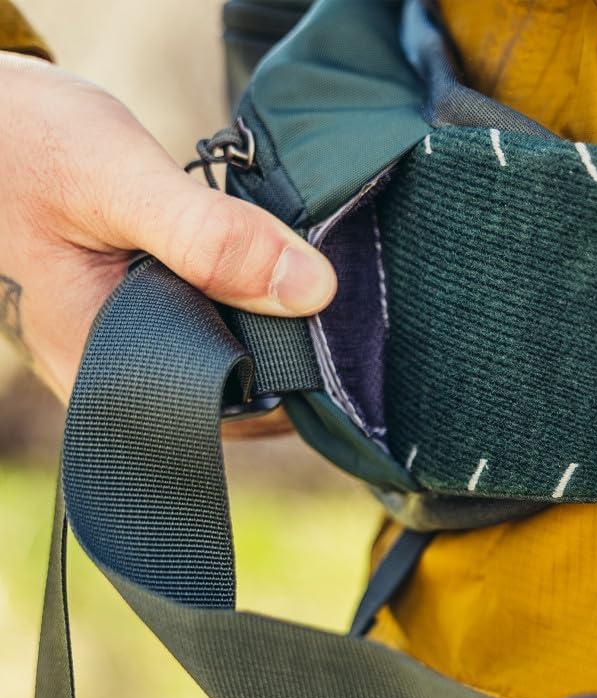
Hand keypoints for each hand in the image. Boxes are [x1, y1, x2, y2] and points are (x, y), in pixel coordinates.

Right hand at [0, 53, 335, 421]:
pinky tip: (261, 272)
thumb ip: (208, 237)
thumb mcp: (116, 178)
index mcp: (101, 369)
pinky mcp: (141, 322)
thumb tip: (312, 291)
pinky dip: (245, 306)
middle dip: (286, 356)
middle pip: (231, 395)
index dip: (288, 385)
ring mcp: (126, 352)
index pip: (225, 415)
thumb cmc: (24, 144)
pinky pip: (211, 331)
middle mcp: (114, 375)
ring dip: (269, 328)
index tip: (327, 338)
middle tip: (319, 298)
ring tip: (293, 280)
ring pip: (226, 364)